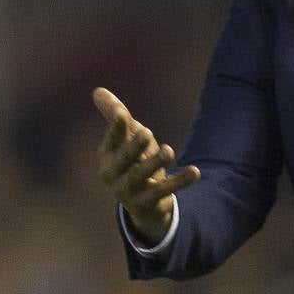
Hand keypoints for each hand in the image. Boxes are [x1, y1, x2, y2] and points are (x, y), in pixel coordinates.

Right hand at [93, 87, 200, 245]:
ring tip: (169, 150)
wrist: (143, 202)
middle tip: (147, 131)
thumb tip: (98, 90)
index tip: (123, 113)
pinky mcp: (147, 203)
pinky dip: (180, 181)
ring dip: (155, 163)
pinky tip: (195, 171)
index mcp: (106, 156)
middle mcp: (112, 175)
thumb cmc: (133, 161)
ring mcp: (127, 191)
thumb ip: (116, 117)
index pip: (112, 139)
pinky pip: (165, 191)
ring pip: (141, 176)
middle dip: (134, 146)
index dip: (116, 127)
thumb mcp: (126, 138)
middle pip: (124, 159)